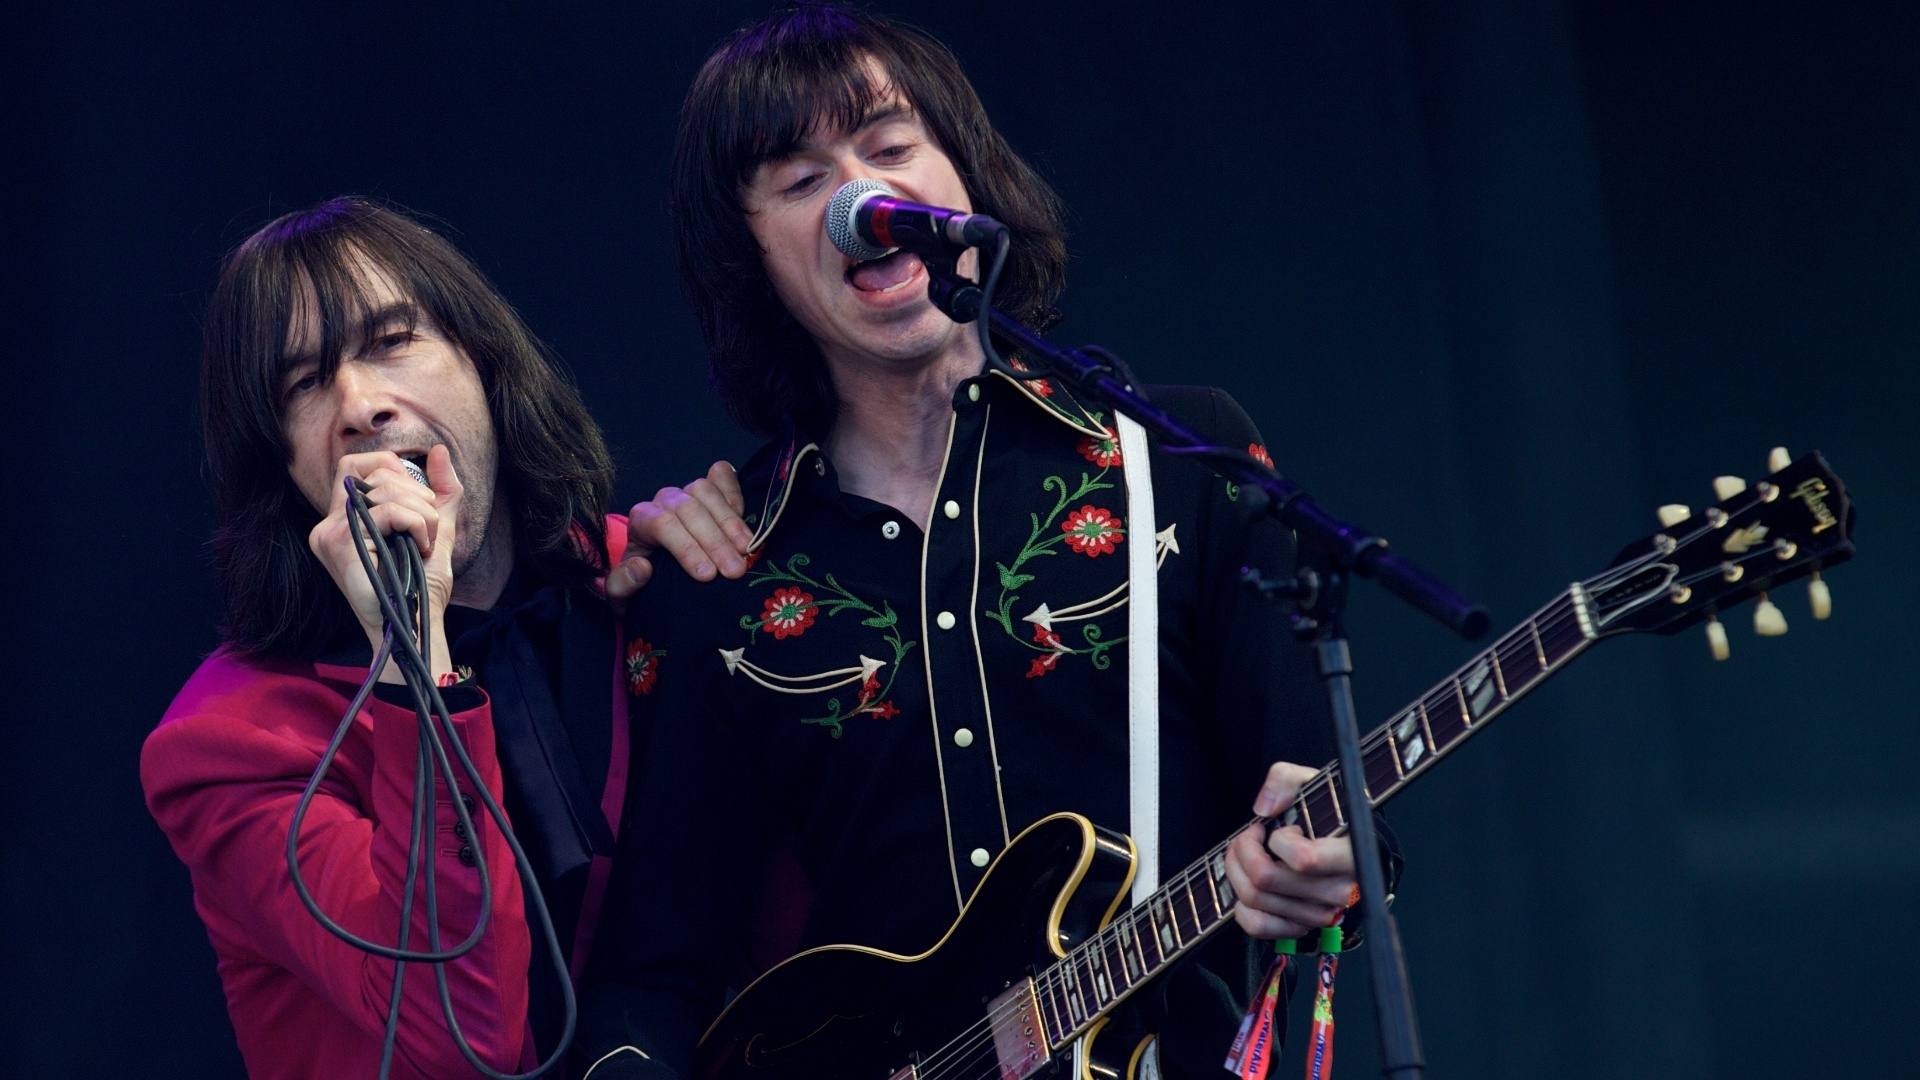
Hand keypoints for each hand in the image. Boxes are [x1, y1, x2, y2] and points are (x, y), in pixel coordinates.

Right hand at [307, 446, 460, 682]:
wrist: (415, 621)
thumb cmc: (420, 582)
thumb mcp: (436, 526)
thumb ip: (440, 489)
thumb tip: (437, 450)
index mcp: (343, 517)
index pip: (355, 463)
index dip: (392, 469)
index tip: (419, 501)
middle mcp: (329, 523)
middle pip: (375, 472)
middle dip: (418, 494)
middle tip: (428, 527)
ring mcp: (330, 533)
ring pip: (386, 490)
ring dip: (423, 514)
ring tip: (425, 543)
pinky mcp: (340, 545)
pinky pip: (389, 512)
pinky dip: (417, 525)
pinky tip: (419, 548)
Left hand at [606, 461, 751, 606]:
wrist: (658, 582)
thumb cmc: (642, 587)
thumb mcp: (623, 595)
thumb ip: (622, 584)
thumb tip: (641, 567)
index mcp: (641, 521)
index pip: (662, 524)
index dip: (687, 547)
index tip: (708, 576)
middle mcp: (663, 501)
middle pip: (689, 507)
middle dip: (714, 540)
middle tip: (734, 571)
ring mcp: (688, 493)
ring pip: (706, 490)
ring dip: (730, 521)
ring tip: (746, 550)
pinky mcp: (711, 493)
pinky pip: (722, 476)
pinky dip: (735, 490)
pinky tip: (746, 515)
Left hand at [1224, 761, 1358, 939]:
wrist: (1350, 849)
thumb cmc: (1332, 816)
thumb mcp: (1314, 783)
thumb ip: (1286, 779)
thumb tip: (1263, 808)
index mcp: (1349, 856)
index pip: (1302, 859)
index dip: (1277, 840)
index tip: (1275, 828)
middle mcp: (1337, 891)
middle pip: (1266, 879)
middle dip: (1243, 851)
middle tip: (1247, 838)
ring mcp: (1319, 914)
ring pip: (1256, 901)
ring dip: (1237, 873)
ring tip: (1245, 856)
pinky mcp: (1302, 928)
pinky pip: (1258, 926)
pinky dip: (1243, 906)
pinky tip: (1249, 885)